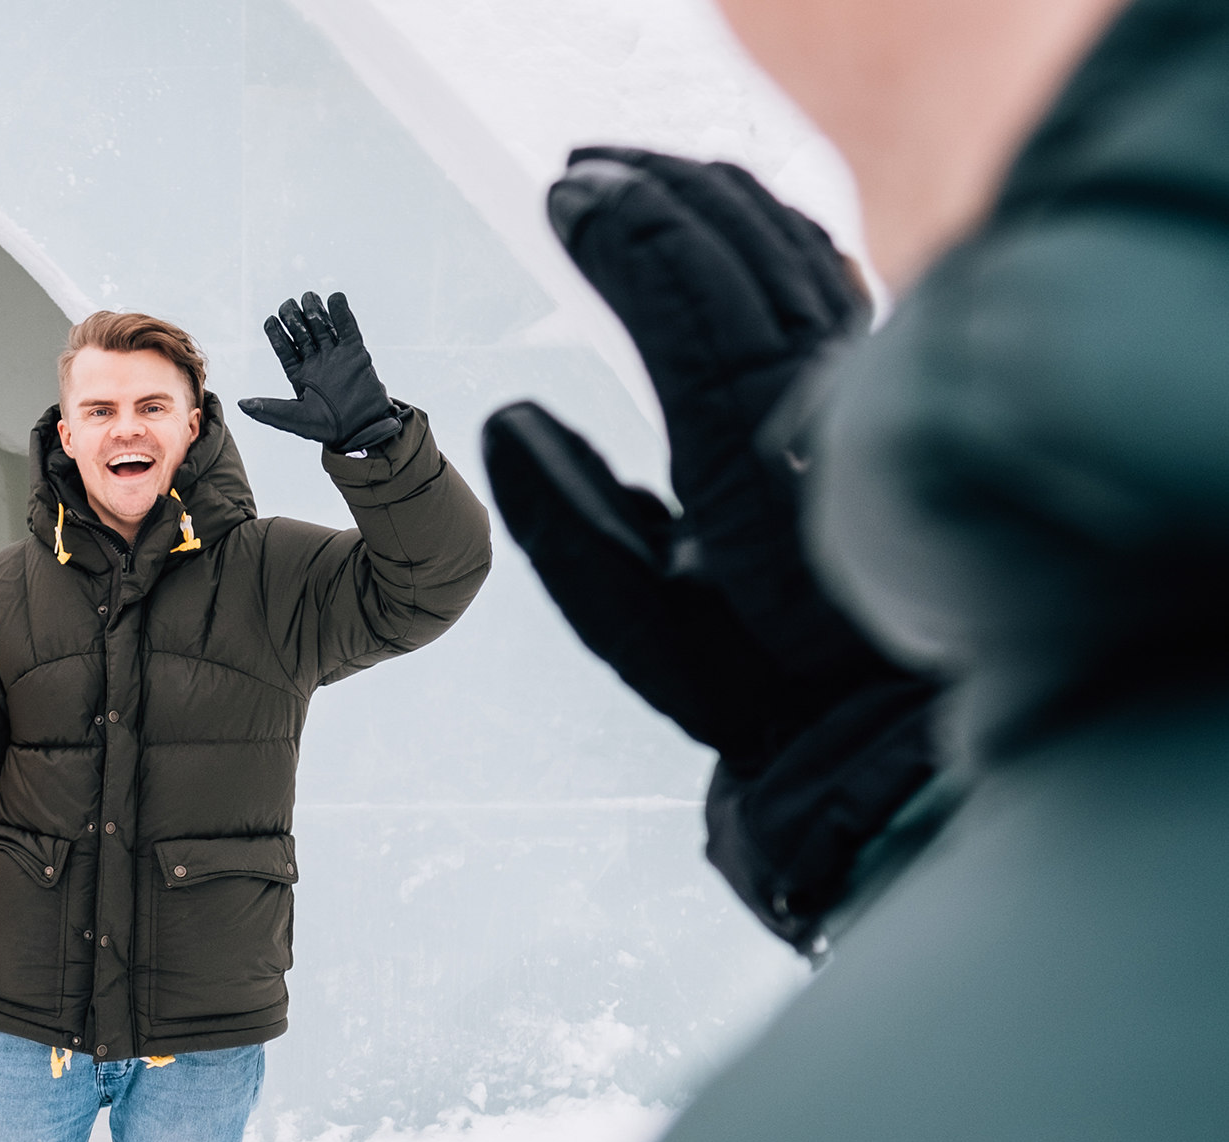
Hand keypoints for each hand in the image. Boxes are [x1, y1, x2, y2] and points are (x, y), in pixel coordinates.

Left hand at [237, 291, 407, 452]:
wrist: (363, 429)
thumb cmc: (328, 428)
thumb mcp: (294, 419)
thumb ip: (269, 410)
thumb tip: (241, 404)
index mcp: (299, 375)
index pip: (284, 349)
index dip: (276, 334)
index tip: (270, 320)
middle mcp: (316, 362)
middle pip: (301, 332)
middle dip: (293, 317)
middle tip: (288, 306)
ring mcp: (336, 355)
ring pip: (322, 326)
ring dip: (314, 310)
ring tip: (308, 298)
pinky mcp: (356, 351)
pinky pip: (347, 327)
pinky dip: (341, 312)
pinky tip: (334, 298)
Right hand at [485, 149, 936, 946]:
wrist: (878, 727)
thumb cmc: (749, 684)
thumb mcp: (631, 621)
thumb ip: (563, 516)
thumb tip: (510, 414)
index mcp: (743, 450)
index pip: (683, 297)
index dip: (621, 233)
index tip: (562, 192)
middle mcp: (812, 403)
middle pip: (738, 249)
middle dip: (657, 191)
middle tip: (581, 166)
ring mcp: (854, 391)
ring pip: (791, 251)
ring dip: (713, 199)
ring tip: (642, 173)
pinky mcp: (874, 397)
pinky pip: (825, 277)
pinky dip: (771, 229)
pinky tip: (733, 217)